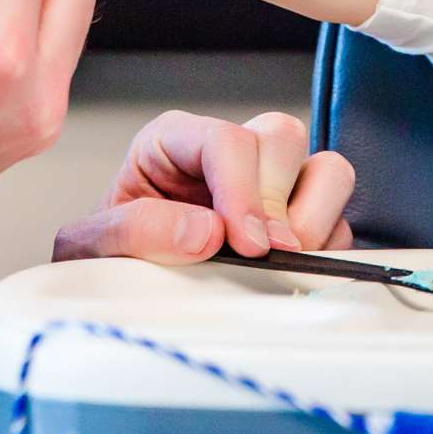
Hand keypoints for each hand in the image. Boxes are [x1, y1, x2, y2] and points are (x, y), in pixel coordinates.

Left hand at [53, 110, 356, 262]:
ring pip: (327, 171)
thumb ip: (135, 230)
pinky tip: (290, 273)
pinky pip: (340, 223)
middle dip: (277, 201)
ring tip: (278, 261)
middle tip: (258, 254)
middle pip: (283, 138)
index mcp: (176, 143)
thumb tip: (205, 232)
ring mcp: (270, 187)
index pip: (226, 139)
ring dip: (312, 220)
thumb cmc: (108, 259)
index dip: (242, 188)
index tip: (244, 242)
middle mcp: (229, 156)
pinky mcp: (299, 223)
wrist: (117, 295)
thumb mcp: (92, 245)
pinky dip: (326, 250)